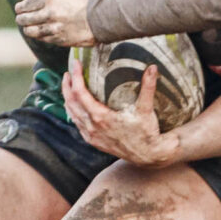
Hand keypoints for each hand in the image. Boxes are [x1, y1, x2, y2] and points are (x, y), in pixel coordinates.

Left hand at [14, 0, 95, 47]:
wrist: (100, 18)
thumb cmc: (85, 3)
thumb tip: (37, 4)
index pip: (26, 5)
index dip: (20, 8)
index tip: (18, 9)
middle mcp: (49, 14)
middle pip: (25, 19)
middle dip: (21, 19)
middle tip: (20, 19)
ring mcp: (54, 28)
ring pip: (32, 31)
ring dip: (28, 29)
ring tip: (27, 28)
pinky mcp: (59, 39)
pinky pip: (43, 39)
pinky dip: (39, 36)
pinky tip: (39, 34)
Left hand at [61, 62, 177, 166]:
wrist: (147, 156)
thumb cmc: (147, 133)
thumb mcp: (147, 109)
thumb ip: (148, 87)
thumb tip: (152, 67)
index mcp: (101, 117)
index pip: (80, 93)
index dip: (76, 77)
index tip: (76, 64)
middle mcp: (92, 127)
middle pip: (71, 102)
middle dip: (68, 85)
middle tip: (69, 71)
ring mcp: (91, 136)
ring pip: (72, 113)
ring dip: (68, 97)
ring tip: (69, 84)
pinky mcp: (93, 141)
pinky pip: (77, 123)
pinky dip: (73, 111)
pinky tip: (74, 105)